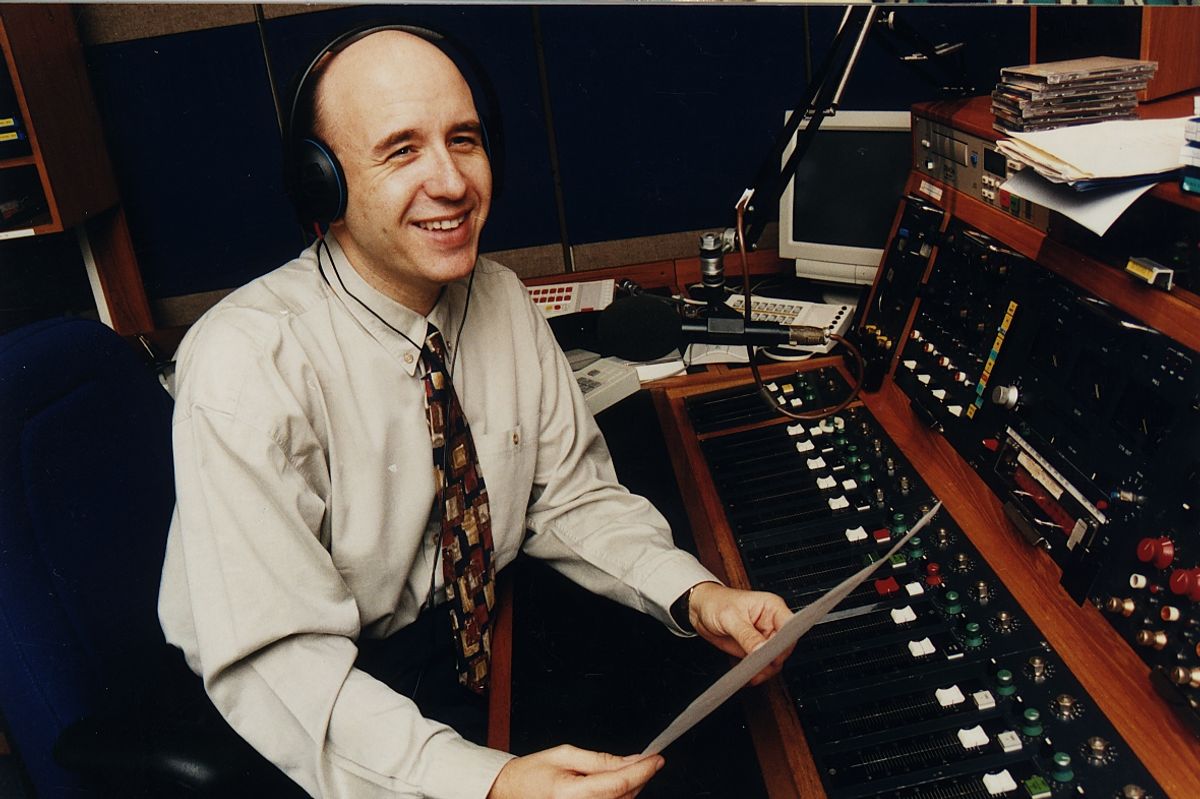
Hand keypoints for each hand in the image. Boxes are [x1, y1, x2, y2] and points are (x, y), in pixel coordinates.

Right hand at [487, 745, 663, 798]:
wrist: (510, 792)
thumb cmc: (532, 774)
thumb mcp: (565, 755)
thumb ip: (601, 760)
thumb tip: (631, 760)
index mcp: (571, 794)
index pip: (619, 783)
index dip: (642, 770)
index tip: (657, 759)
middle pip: (625, 797)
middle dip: (639, 777)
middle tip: (644, 760)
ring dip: (630, 789)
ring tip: (623, 772)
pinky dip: (619, 798)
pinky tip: (615, 786)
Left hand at [687, 582, 793, 685]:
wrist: (701, 608)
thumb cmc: (716, 603)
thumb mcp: (730, 618)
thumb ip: (747, 636)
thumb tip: (761, 650)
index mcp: (772, 607)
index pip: (790, 627)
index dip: (785, 643)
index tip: (773, 656)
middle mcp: (772, 623)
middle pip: (784, 648)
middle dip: (772, 661)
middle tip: (757, 669)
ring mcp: (764, 637)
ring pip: (775, 660)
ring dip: (764, 671)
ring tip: (749, 675)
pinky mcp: (755, 649)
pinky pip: (762, 665)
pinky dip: (756, 673)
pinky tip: (746, 676)